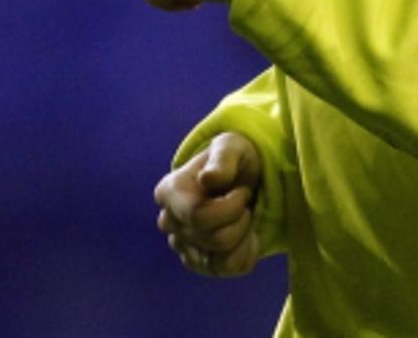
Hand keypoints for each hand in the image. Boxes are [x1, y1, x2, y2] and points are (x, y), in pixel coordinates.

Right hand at [154, 132, 262, 277]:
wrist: (242, 178)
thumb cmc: (234, 159)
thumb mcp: (233, 147)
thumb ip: (223, 159)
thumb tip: (208, 179)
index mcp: (170, 192)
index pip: (198, 217)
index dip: (231, 207)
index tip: (242, 189)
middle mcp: (169, 222)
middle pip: (215, 240)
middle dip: (241, 219)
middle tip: (245, 201)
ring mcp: (181, 246)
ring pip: (221, 259)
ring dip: (244, 236)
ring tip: (244, 216)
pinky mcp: (198, 263)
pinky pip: (226, 270)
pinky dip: (245, 253)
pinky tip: (248, 235)